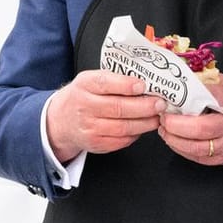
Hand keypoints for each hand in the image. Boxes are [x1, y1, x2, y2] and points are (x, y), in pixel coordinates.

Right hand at [44, 70, 164, 160]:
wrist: (62, 120)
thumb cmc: (84, 96)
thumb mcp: (91, 79)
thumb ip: (114, 78)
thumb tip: (147, 79)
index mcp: (85, 85)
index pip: (105, 83)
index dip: (126, 85)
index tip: (144, 85)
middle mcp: (85, 106)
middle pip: (118, 108)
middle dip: (144, 107)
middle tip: (160, 104)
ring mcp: (89, 127)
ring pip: (122, 127)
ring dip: (144, 123)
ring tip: (157, 117)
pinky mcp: (96, 143)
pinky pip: (121, 141)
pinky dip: (136, 134)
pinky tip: (143, 127)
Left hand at [156, 74, 222, 165]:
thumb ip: (208, 82)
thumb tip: (183, 76)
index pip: (209, 99)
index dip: (186, 98)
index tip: (171, 96)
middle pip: (199, 128)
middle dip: (175, 124)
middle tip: (163, 116)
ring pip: (196, 147)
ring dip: (174, 139)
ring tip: (164, 129)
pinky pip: (198, 157)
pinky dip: (182, 149)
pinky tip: (174, 140)